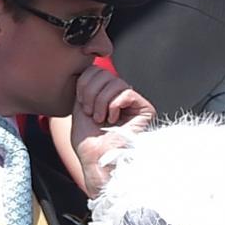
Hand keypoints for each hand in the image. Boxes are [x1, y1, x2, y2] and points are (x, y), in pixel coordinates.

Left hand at [68, 67, 155, 197]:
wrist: (95, 160)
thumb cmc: (87, 140)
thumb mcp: (80, 105)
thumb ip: (86, 84)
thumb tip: (90, 64)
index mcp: (107, 94)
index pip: (95, 70)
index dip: (84, 84)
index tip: (81, 105)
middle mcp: (122, 96)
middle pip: (104, 72)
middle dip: (91, 92)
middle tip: (91, 113)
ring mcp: (134, 102)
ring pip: (115, 81)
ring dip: (100, 101)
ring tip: (100, 118)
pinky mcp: (145, 110)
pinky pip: (126, 92)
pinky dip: (114, 105)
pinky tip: (112, 119)